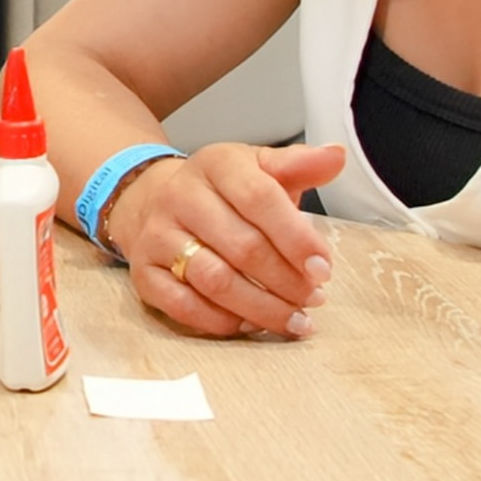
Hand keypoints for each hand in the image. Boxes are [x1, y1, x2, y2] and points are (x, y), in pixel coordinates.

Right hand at [104, 141, 346, 338]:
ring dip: (260, 307)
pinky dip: (220, 321)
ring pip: (213, 279)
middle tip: (314, 299)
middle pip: (240, 246)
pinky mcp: (142, 271)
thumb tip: (337, 156)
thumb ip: (298, 165)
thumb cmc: (221, 192)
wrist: (153, 200)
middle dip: (285, 280)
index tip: (323, 268)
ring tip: (293, 320)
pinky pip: (181, 305)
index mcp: (216, 164)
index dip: (296, 238)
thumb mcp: (258, 168)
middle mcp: (180, 196)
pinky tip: (249, 324)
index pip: (260, 199)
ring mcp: (157, 235)